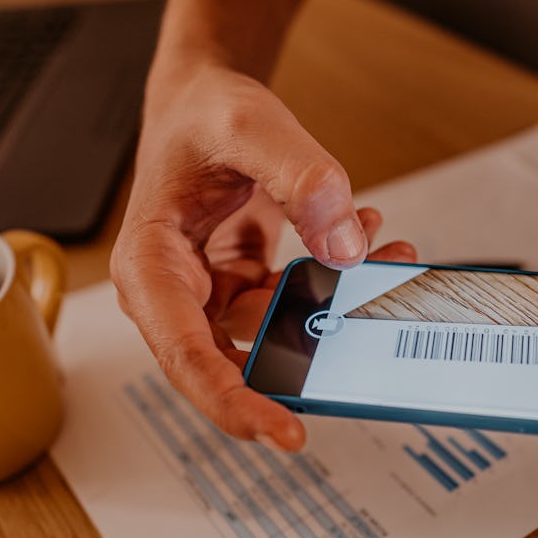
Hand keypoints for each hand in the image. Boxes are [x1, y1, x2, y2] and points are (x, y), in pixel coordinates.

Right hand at [111, 64, 414, 449]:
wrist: (203, 105)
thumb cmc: (201, 118)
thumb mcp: (249, 126)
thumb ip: (300, 178)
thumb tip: (345, 246)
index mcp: (151, 266)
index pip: (186, 355)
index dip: (235, 402)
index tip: (285, 432)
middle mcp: (177, 294)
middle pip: (233, 365)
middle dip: (305, 360)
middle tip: (364, 357)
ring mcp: (214, 296)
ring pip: (280, 332)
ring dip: (337, 303)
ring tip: (385, 254)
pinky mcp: (247, 289)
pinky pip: (297, 306)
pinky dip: (336, 280)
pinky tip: (368, 238)